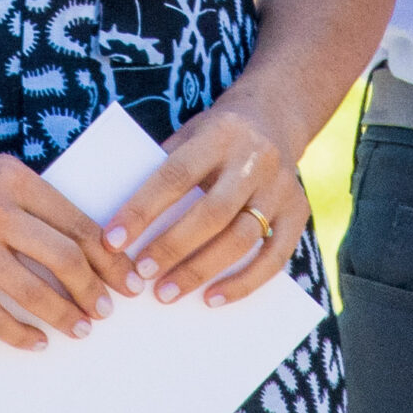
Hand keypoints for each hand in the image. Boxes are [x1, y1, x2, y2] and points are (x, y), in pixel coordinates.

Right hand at [0, 139, 136, 351]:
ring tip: (80, 329)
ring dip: (64, 315)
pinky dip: (19, 333)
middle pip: (65, 258)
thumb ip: (28, 197)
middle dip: (93, 290)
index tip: (126, 277)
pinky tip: (35, 342)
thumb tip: (80, 239)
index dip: (108, 257)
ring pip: (33, 290)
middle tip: (107, 310)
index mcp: (14, 176)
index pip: (78, 222)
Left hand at [102, 85, 310, 308]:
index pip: (175, 174)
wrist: (275, 114)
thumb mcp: (188, 135)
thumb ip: (163, 171)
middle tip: (142, 275)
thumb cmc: (215, 135)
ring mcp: (281, 186)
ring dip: (202, 270)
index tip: (112, 241)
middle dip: (173, 247)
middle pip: (213, 211)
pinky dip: (244, 283)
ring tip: (167, 293)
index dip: (142, 209)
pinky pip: (275, 256)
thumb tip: (124, 227)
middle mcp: (255, 158)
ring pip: (243, 237)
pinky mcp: (299, 211)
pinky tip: (213, 299)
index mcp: (220, 134)